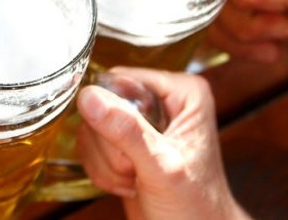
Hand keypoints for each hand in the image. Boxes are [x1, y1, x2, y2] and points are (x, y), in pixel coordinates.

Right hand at [76, 67, 247, 219]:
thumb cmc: (197, 207)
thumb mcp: (162, 168)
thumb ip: (128, 132)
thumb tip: (90, 98)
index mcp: (182, 92)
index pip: (119, 80)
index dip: (114, 116)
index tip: (133, 148)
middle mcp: (162, 100)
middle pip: (102, 105)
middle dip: (112, 148)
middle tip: (138, 170)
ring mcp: (143, 122)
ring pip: (92, 128)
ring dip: (106, 163)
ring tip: (136, 178)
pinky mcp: (127, 143)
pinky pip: (91, 146)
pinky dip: (102, 171)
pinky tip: (128, 183)